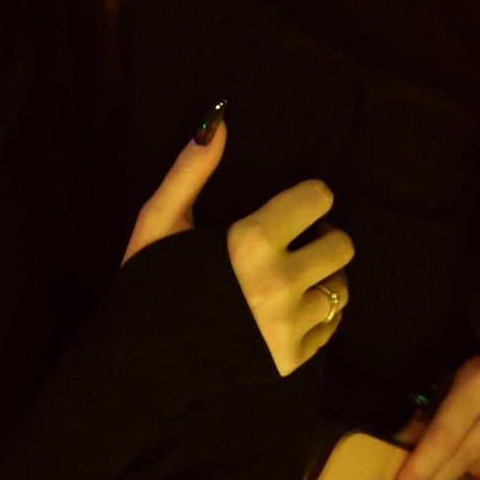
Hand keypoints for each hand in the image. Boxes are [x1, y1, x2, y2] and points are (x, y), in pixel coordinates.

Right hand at [122, 126, 353, 377]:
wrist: (137, 363)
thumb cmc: (149, 284)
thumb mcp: (161, 221)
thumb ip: (192, 169)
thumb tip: (219, 116)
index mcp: (250, 242)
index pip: (319, 199)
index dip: (307, 199)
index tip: (293, 209)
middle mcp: (276, 285)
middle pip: (341, 245)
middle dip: (321, 238)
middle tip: (296, 243)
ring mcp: (286, 327)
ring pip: (341, 288)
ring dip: (322, 278)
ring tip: (291, 277)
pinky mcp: (290, 360)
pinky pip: (330, 325)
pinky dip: (316, 315)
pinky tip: (287, 309)